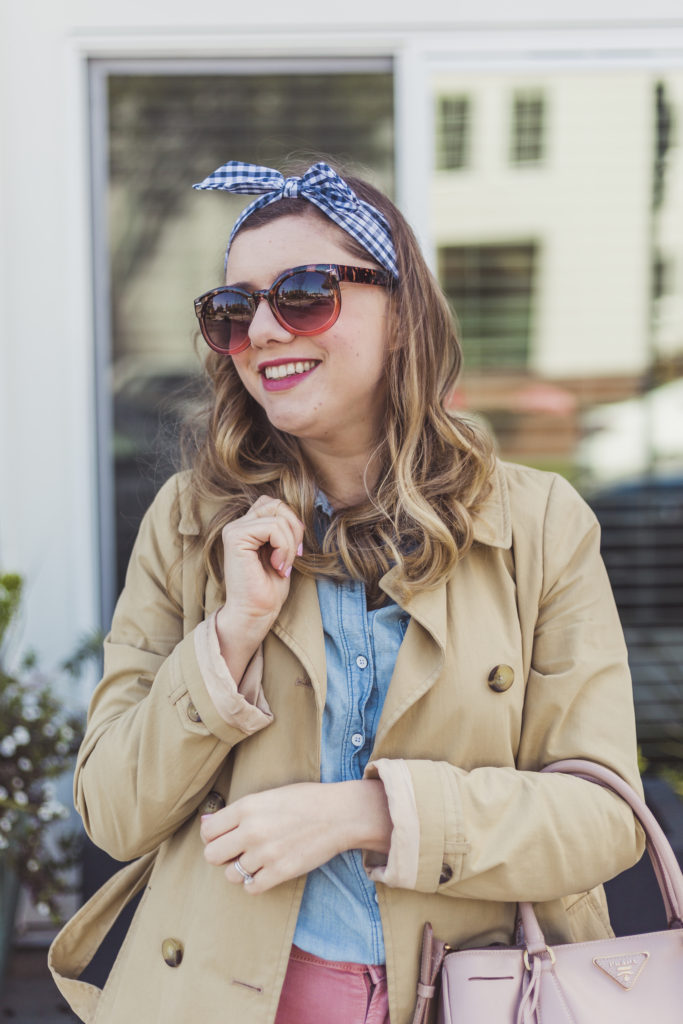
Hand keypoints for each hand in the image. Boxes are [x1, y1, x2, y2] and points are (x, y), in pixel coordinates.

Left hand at [200, 780, 391, 893]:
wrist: (339, 814)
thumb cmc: (304, 801)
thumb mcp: (267, 796)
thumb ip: (236, 812)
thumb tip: (205, 824)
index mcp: (247, 807)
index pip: (207, 831)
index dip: (212, 836)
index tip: (223, 836)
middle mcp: (252, 831)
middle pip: (212, 855)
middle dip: (221, 855)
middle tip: (235, 851)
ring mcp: (266, 854)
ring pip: (230, 874)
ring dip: (239, 870)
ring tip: (255, 859)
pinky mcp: (280, 872)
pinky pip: (251, 888)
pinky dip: (255, 882)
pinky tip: (265, 870)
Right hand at [215, 496, 303, 679]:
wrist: (255, 614)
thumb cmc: (268, 589)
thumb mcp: (282, 552)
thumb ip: (284, 531)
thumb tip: (298, 517)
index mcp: (247, 527)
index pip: (275, 505)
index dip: (292, 523)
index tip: (295, 551)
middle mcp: (237, 525)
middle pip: (276, 504)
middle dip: (294, 529)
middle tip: (294, 556)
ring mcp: (234, 529)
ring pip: (278, 516)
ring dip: (289, 544)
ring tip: (282, 566)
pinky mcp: (235, 537)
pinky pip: (273, 527)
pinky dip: (284, 547)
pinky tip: (277, 566)